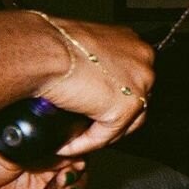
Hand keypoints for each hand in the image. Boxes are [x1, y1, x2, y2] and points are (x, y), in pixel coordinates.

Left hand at [0, 144, 88, 188]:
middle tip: (66, 178)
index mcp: (37, 147)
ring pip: (75, 185)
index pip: (67, 144)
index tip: (75, 156)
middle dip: (79, 170)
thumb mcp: (5, 152)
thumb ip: (33, 149)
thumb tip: (59, 142)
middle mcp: (44, 164)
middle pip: (77, 164)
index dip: (76, 149)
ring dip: (79, 188)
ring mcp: (43, 186)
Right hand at [33, 16, 154, 155]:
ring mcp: (138, 85)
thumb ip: (96, 61)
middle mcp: (142, 60)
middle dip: (112, 116)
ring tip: (77, 139)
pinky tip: (67, 146)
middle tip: (89, 126)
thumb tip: (90, 79)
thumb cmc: (54, 43)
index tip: (98, 105)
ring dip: (101, 134)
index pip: (133, 78)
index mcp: (133, 42)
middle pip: (135, 100)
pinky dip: (85, 144)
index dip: (115, 95)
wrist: (45, 51)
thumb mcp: (84, 45)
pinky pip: (105, 136)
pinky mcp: (124, 109)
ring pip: (126, 122)